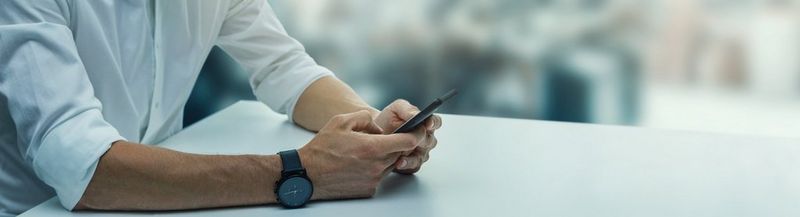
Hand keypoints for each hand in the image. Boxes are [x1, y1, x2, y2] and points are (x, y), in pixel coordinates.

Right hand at [298, 110, 421, 199]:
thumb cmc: (322, 149)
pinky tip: (359, 163)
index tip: (420, 129)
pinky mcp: (368, 190)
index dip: (417, 133)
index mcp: (373, 148)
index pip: (408, 141)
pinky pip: (380, 176)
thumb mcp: (342, 121)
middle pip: (401, 153)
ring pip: (390, 164)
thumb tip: (379, 128)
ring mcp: (373, 180)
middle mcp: (377, 166)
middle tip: (386, 137)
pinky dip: (375, 168)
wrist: (307, 174)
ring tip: (366, 150)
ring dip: (385, 156)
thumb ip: (366, 119)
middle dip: (397, 144)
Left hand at [374, 99, 442, 173]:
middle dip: (422, 140)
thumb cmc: (387, 121)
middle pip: (430, 141)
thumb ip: (407, 109)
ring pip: (423, 155)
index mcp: (424, 123)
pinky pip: (414, 166)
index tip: (427, 124)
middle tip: (414, 139)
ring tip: (402, 153)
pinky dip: (406, 164)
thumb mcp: (395, 110)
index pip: (435, 122)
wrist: (374, 134)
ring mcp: (420, 152)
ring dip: (413, 155)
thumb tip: (416, 115)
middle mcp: (425, 139)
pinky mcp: (412, 164)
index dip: (433, 123)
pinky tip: (399, 162)